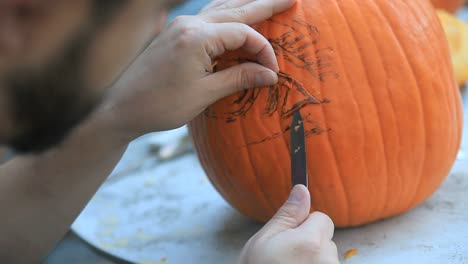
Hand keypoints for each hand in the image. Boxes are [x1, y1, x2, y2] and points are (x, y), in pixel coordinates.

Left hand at [106, 0, 295, 137]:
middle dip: (265, 5)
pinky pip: (208, 18)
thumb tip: (270, 74)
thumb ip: (238, 78)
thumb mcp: (204, 94)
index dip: (263, 52)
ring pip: (221, 8)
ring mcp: (180, 26)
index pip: (243, 34)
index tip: (272, 74)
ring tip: (268, 0)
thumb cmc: (160, 104)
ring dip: (246, 5)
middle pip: (236, 9)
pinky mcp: (175, 33)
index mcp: (197, 37)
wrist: (121, 107)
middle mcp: (189, 24)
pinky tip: (235, 13)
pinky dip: (227, 14)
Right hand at [238, 185, 338, 263]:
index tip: (290, 238)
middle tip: (285, 258)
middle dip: (310, 243)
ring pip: (327, 258)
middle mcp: (328, 260)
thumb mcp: (264, 242)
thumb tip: (302, 190)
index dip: (305, 224)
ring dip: (313, 261)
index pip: (323, 218)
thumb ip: (287, 216)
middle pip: (326, 239)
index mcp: (311, 242)